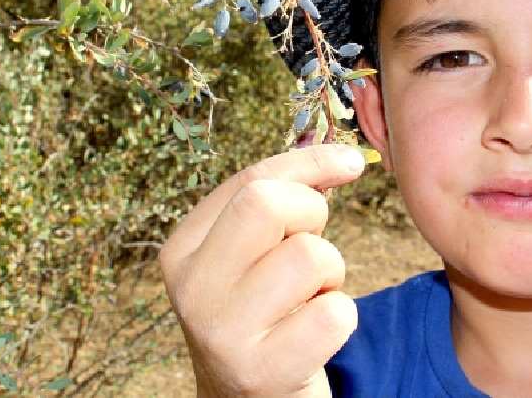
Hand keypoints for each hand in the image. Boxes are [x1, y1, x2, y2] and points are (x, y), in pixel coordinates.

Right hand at [159, 144, 366, 396]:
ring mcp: (223, 332)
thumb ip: (279, 202)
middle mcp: (193, 288)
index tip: (348, 164)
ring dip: (331, 275)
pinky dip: (341, 318)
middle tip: (310, 250)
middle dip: (311, 216)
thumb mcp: (250, 256)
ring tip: (308, 298)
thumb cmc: (263, 314)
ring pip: (310, 256)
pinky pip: (335, 314)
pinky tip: (314, 334)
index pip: (251, 181)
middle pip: (268, 205)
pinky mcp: (263, 371)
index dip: (310, 163)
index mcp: (183, 250)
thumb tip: (342, 159)